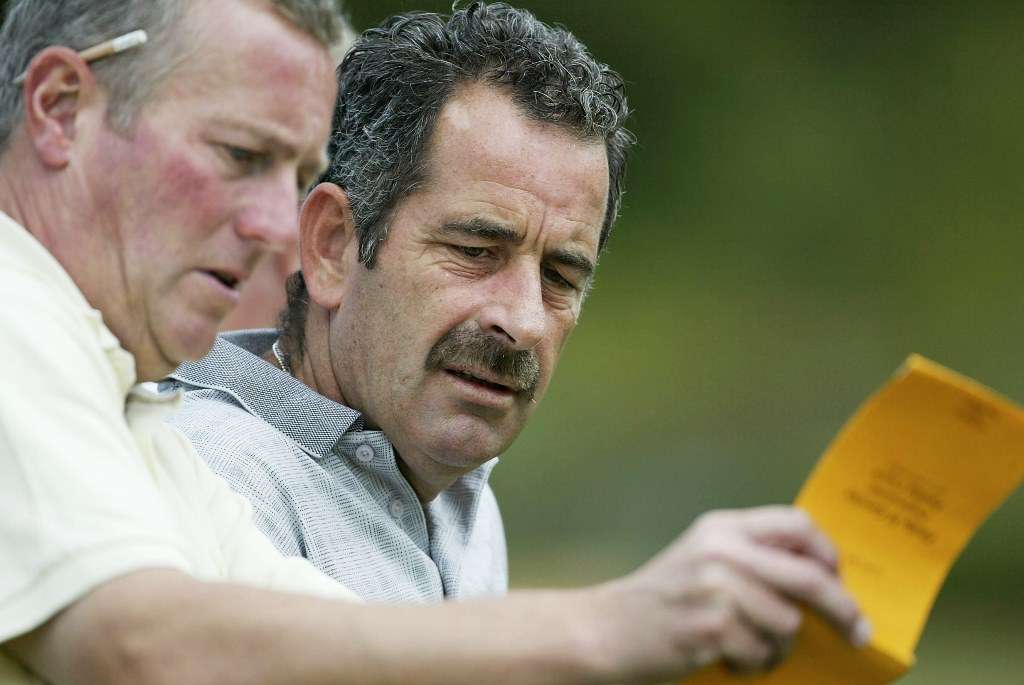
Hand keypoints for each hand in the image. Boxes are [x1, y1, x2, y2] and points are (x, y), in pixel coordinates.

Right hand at [588, 506, 869, 681]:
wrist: (610, 628)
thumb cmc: (664, 598)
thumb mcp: (703, 557)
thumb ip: (751, 555)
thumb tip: (821, 576)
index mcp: (722, 528)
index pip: (795, 524)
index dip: (826, 552)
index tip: (840, 577)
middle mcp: (722, 551)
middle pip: (808, 577)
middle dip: (843, 609)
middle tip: (860, 632)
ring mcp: (717, 589)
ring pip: (788, 623)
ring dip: (776, 645)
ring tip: (745, 644)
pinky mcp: (713, 627)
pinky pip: (762, 653)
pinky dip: (751, 663)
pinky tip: (725, 656)